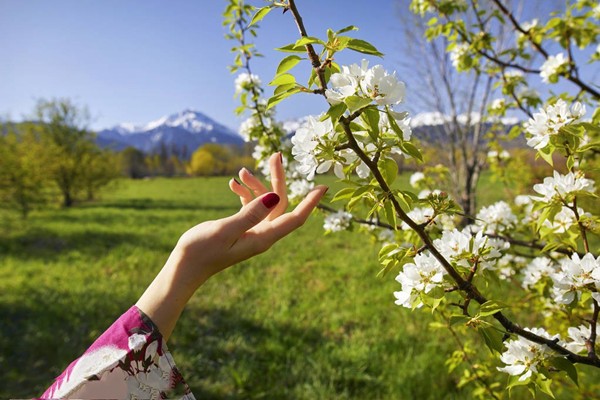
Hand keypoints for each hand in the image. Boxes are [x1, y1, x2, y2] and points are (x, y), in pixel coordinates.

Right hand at [136, 153, 326, 339]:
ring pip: (264, 203)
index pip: (295, 218)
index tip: (323, 186)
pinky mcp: (240, 228)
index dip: (310, 202)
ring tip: (241, 171)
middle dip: (278, 179)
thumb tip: (275, 197)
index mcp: (263, 237)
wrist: (184, 268)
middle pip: (280, 203)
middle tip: (275, 155)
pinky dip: (244, 193)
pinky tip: (233, 182)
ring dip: (256, 185)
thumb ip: (250, 213)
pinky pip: (250, 207)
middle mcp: (262, 234)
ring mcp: (252, 231)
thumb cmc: (201, 251)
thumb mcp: (226, 230)